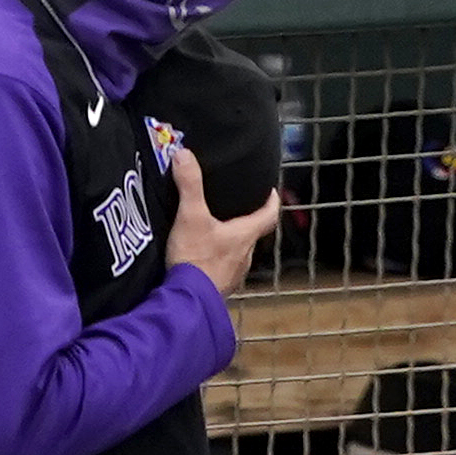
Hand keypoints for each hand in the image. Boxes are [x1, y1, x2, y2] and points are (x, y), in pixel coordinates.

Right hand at [163, 146, 280, 298]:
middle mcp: (246, 254)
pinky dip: (217, 260)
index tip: (271, 191)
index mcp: (245, 235)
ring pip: (238, 252)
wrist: (188, 301)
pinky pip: (223, 268)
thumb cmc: (196, 259)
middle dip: (247, 220)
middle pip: (253, 234)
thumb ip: (189, 185)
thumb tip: (184, 154)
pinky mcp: (220, 286)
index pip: (268, 215)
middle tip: (237, 208)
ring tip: (215, 230)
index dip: (271, 201)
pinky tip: (202, 258)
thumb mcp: (190, 216)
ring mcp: (234, 273)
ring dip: (231, 242)